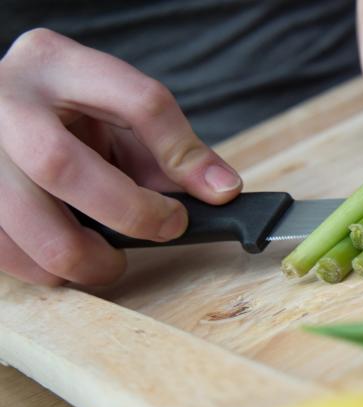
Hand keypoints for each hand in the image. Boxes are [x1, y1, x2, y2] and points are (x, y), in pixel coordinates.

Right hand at [0, 29, 242, 285]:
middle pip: (60, 165)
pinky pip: (1, 249)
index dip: (179, 155)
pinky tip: (65, 260)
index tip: (204, 196)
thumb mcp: (119, 114)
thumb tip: (223, 192)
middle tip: (161, 232)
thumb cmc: (67, 116)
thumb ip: (171, 150)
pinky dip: (42, 268)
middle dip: (126, 214)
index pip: (137, 101)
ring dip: (80, 257)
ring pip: (23, 220)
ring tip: (106, 260)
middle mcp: (4, 97)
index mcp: (57, 64)